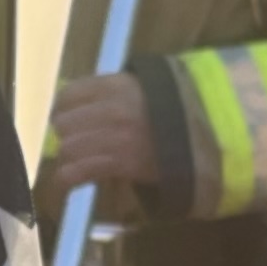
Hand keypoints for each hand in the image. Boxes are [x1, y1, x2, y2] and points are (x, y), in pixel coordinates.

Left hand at [38, 72, 157, 202]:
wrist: (205, 140)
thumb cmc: (165, 113)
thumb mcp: (137, 89)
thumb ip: (102, 92)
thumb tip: (62, 105)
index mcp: (117, 86)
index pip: (68, 95)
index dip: (61, 109)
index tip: (64, 118)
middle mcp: (115, 109)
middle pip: (64, 123)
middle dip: (65, 134)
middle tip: (74, 141)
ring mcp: (120, 137)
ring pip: (68, 148)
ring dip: (68, 157)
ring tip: (76, 160)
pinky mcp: (124, 164)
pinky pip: (79, 172)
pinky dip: (68, 177)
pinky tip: (69, 179)